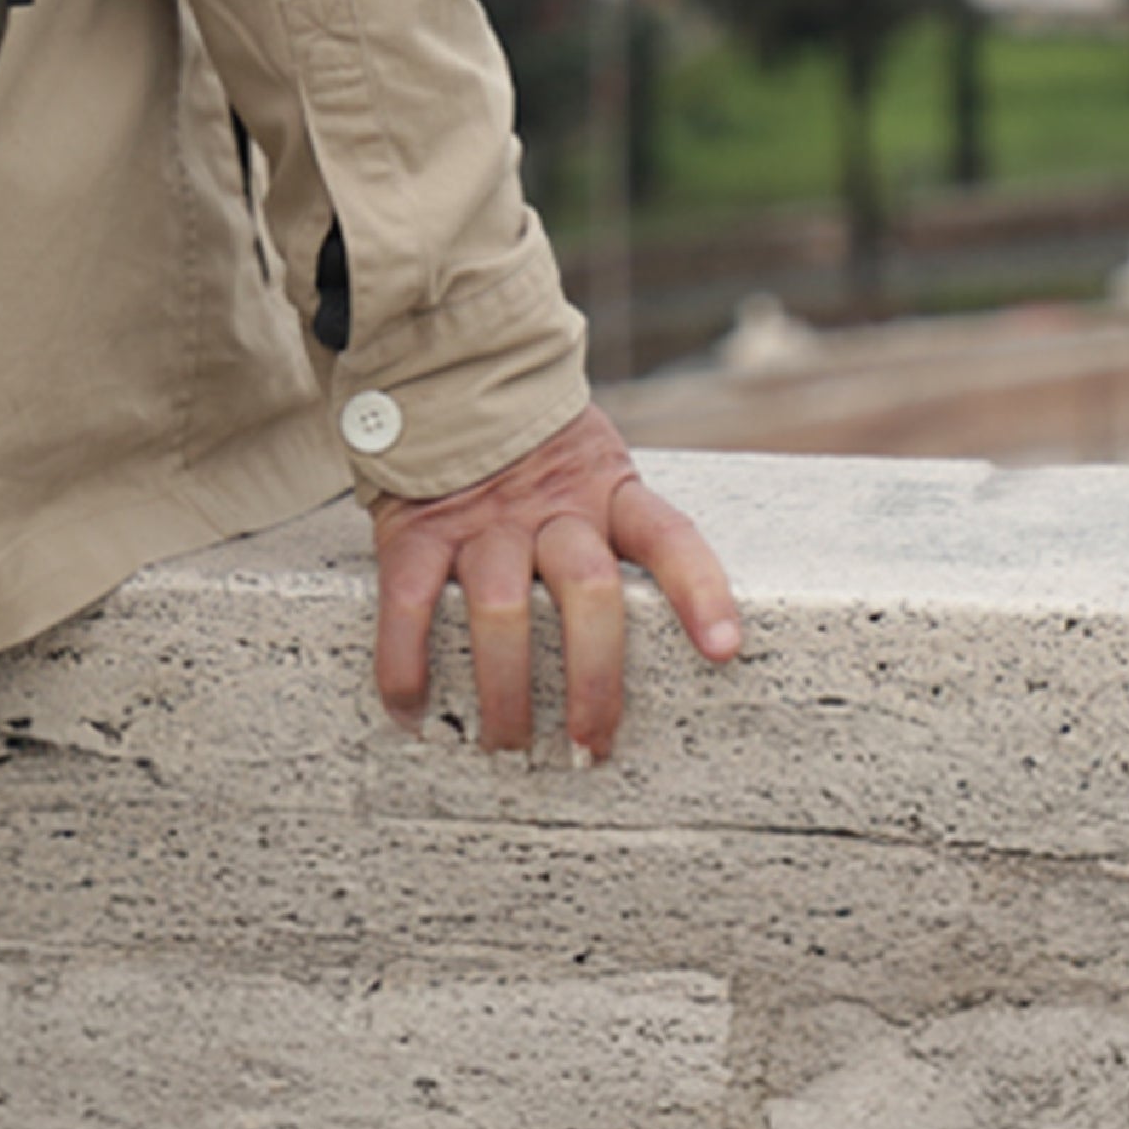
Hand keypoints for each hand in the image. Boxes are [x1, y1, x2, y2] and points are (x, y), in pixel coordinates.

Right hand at [366, 405, 742, 762]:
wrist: (443, 383)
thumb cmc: (535, 456)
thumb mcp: (594, 471)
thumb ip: (619, 529)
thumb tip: (677, 632)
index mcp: (608, 491)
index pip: (668, 536)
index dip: (699, 590)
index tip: (722, 649)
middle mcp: (551, 506)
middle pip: (588, 590)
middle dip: (592, 679)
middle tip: (588, 745)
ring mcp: (482, 520)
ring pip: (501, 608)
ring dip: (506, 690)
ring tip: (507, 744)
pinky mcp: (418, 531)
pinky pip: (411, 605)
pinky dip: (406, 666)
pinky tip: (412, 711)